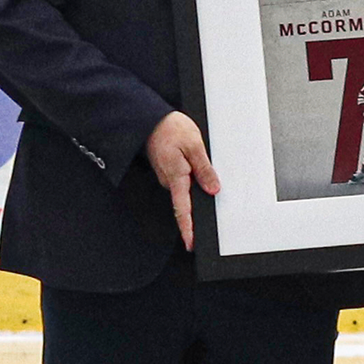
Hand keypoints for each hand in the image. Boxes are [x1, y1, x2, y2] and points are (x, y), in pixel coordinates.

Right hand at [146, 109, 218, 249]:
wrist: (150, 119)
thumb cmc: (170, 128)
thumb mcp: (194, 145)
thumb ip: (204, 168)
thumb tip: (213, 189)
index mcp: (176, 176)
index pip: (183, 209)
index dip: (187, 228)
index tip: (191, 243)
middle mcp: (169, 181)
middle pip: (186, 203)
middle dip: (197, 211)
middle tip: (211, 217)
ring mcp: (167, 177)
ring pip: (185, 191)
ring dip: (196, 192)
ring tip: (208, 189)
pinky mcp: (168, 172)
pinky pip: (182, 182)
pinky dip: (191, 182)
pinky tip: (198, 174)